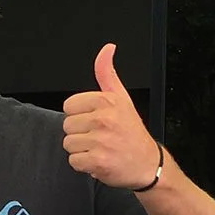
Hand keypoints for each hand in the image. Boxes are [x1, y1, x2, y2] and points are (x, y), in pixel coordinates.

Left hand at [63, 44, 160, 189]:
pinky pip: (73, 161)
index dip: (80, 116)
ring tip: (100, 149)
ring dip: (81, 150)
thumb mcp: (122, 98)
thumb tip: (107, 49)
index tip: (96, 122)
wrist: (148, 165)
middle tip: (100, 137)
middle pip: (67, 125)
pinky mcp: (97, 161)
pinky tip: (99, 160)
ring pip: (69, 143)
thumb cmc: (132, 133)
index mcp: (107, 101)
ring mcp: (100, 140)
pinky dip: (84, 165)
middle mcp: (104, 118)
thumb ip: (107, 74)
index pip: (69, 106)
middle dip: (80, 134)